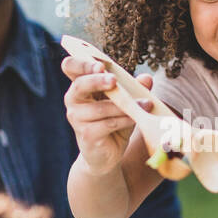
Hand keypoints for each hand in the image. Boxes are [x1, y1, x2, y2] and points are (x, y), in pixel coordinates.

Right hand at [62, 55, 153, 175]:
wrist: (107, 154)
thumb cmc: (113, 122)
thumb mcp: (125, 102)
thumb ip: (134, 89)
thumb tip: (147, 78)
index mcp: (81, 85)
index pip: (70, 67)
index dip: (81, 63)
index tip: (100, 64)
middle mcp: (74, 100)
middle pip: (79, 84)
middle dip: (97, 80)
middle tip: (114, 80)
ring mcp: (77, 118)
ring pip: (99, 108)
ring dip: (123, 105)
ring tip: (144, 104)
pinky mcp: (86, 134)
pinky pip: (107, 124)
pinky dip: (125, 120)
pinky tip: (136, 118)